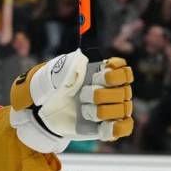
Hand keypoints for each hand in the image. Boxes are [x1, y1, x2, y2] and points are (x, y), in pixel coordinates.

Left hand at [10, 49, 133, 152]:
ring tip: (84, 110)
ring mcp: (113, 108)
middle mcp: (113, 90)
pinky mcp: (109, 126)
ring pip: (122, 110)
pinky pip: (124, 127)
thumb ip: (72, 63)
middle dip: (100, 94)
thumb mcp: (58, 73)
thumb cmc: (54, 87)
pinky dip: (114, 128)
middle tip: (82, 95)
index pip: (123, 71)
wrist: (46, 109)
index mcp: (103, 72)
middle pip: (124, 91)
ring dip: (100, 111)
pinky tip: (101, 126)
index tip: (96, 76)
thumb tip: (84, 43)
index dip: (112, 75)